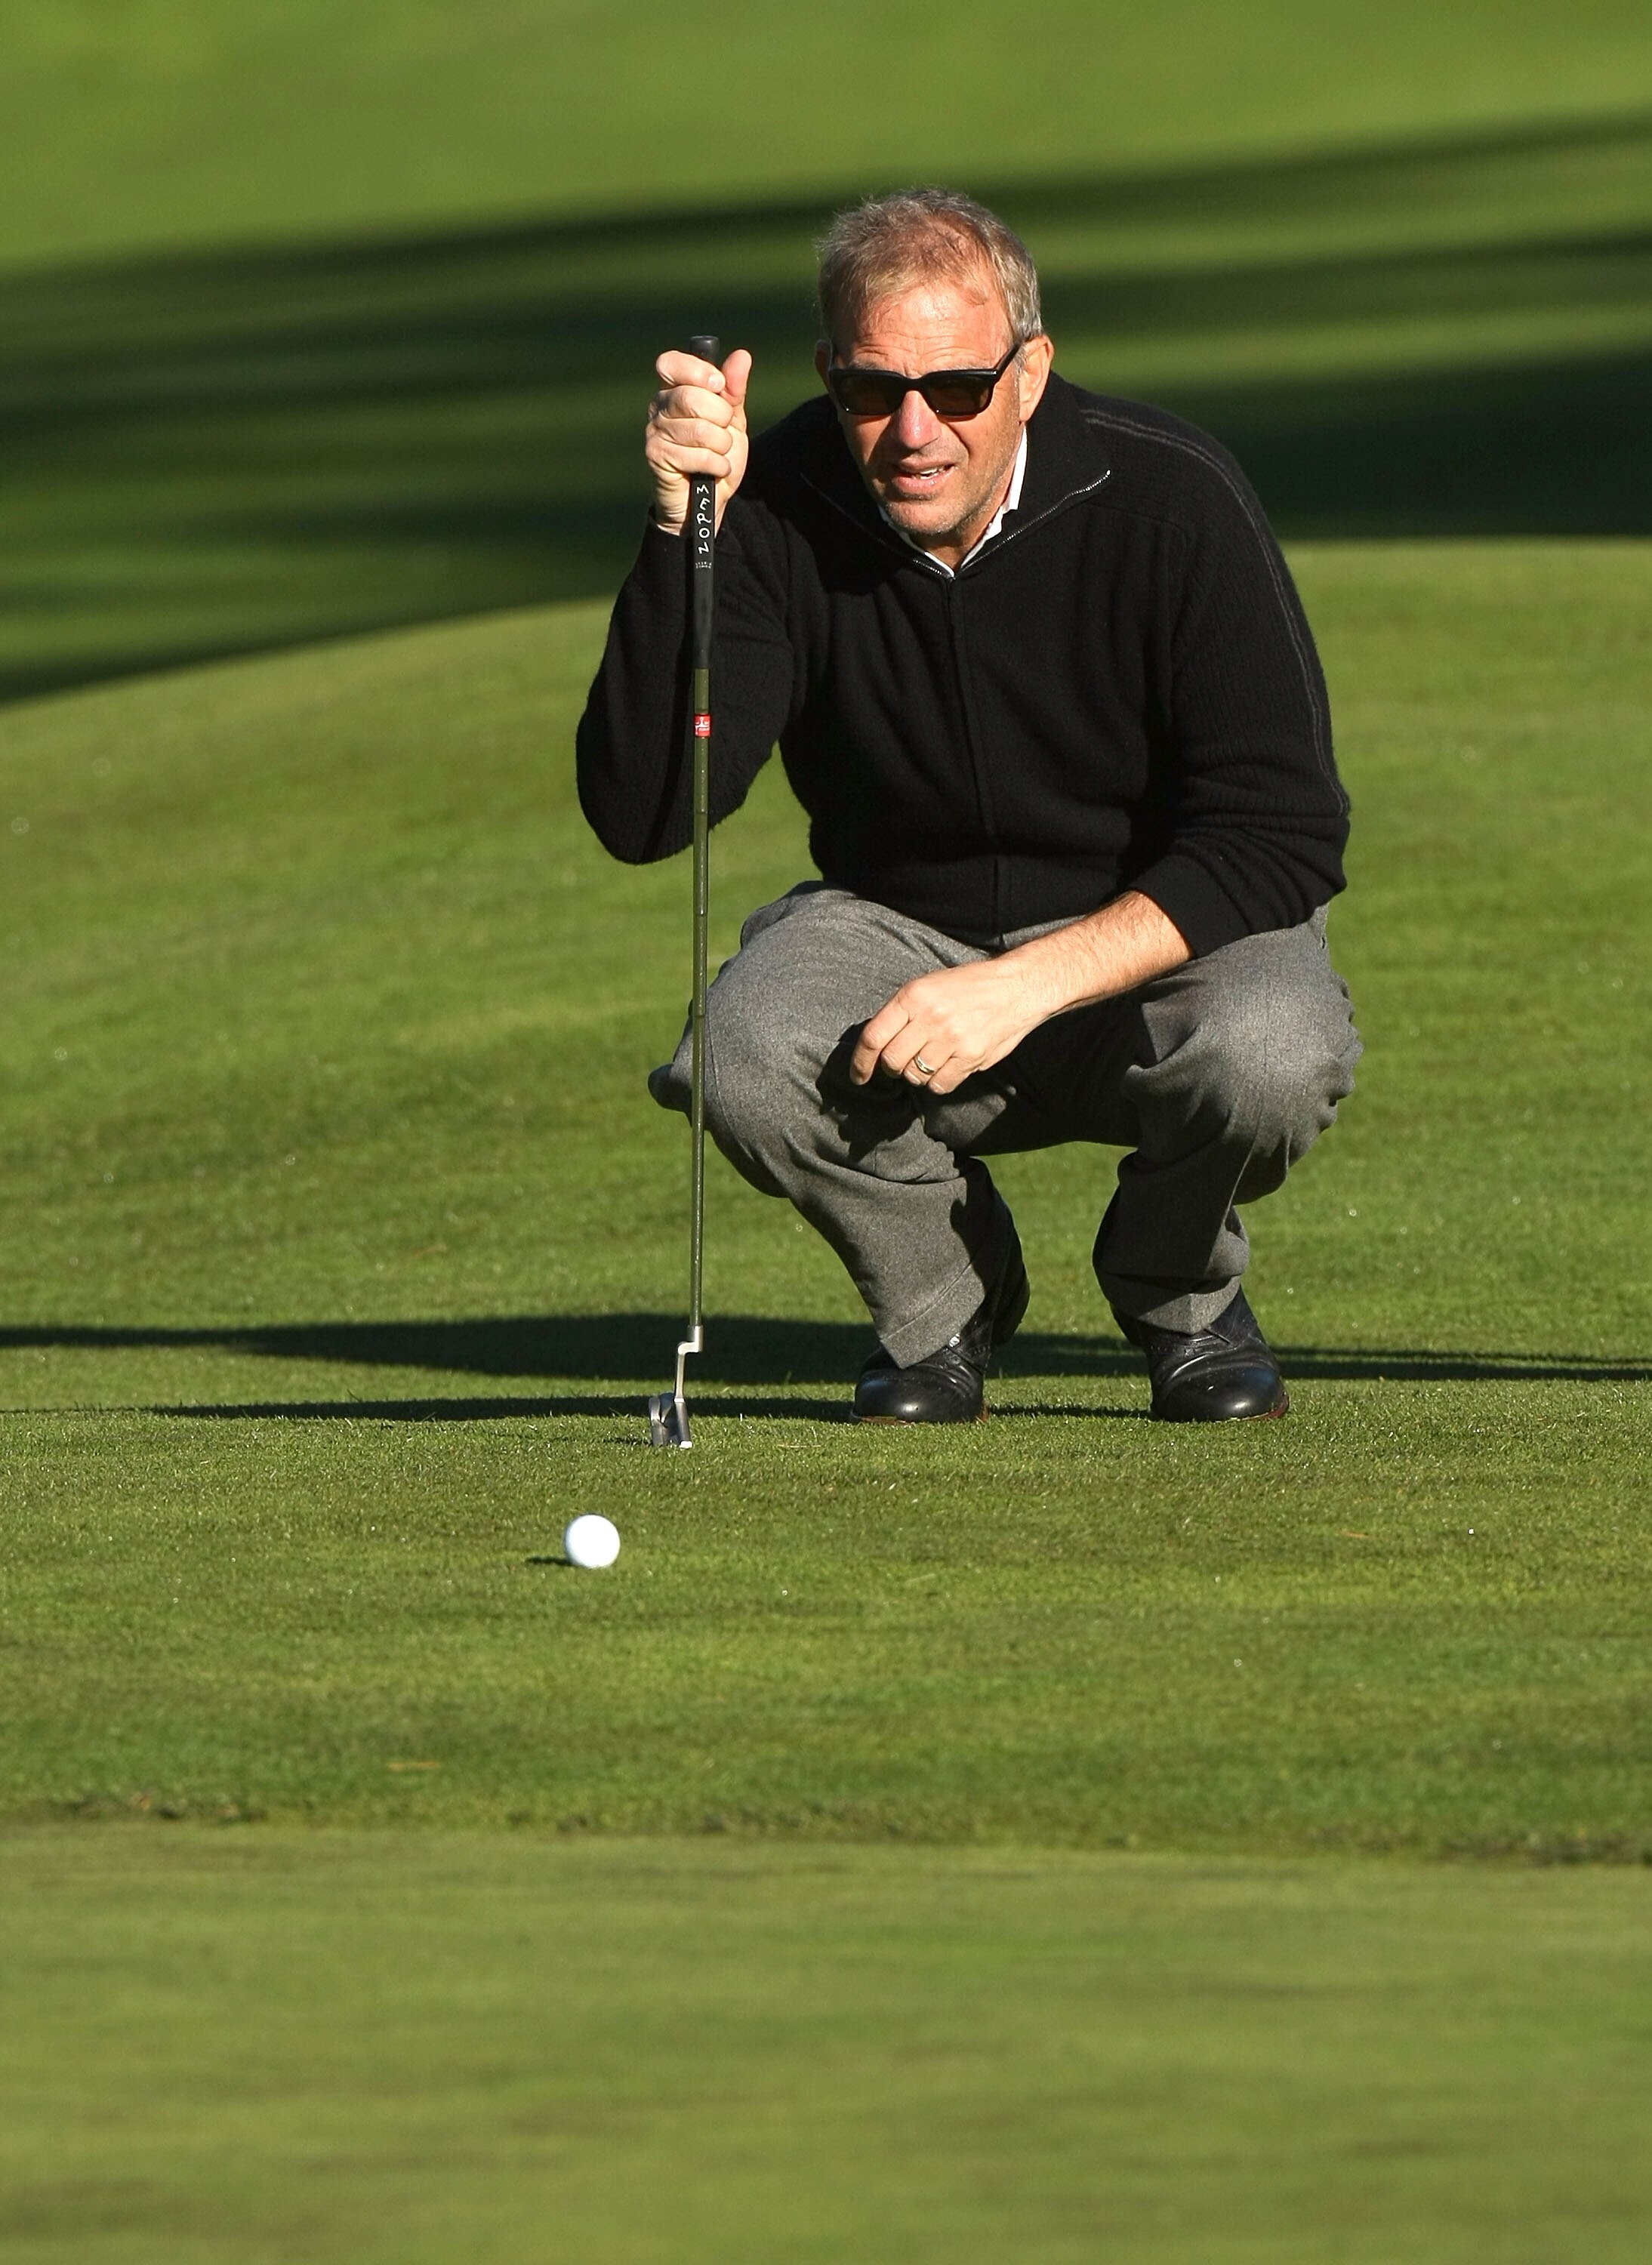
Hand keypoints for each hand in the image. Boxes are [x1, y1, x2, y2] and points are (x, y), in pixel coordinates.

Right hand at [645, 347, 752, 534]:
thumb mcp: (731, 419)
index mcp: (673, 390)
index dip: (697, 371)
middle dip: (720, 417)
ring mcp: (654, 432)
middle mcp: (658, 407)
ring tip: (718, 454)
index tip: (718, 386)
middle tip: (722, 431)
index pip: (670, 363)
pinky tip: (714, 471)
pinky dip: (717, 465)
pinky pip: (698, 455)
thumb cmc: (717, 454)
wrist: (709, 500)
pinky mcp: (656, 456)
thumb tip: (742, 356)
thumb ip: (734, 389)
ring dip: (722, 446)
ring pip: (700, 429)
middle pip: (691, 397)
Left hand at [848, 894, 1191, 1095]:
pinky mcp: (970, 1057)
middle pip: (891, 1062)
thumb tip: (874, 1047)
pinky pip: (939, 1085)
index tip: (858, 1077)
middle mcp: (929, 1018)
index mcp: (913, 996)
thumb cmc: (968, 986)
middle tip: (899, 1065)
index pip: (873, 1038)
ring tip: (929, 1060)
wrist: (1016, 987)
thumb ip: (902, 1013)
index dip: (860, 1063)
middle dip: (890, 1069)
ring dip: (916, 1075)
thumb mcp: (929, 986)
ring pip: (914, 1076)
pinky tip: (946, 1068)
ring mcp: (951, 1039)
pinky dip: (937, 1083)